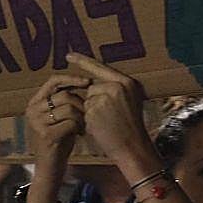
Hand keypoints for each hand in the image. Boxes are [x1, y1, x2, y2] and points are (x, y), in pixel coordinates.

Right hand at [22, 74, 87, 163]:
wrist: (50, 166)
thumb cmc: (59, 140)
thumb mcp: (59, 116)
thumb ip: (65, 100)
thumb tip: (85, 80)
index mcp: (35, 102)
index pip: (53, 80)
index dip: (71, 78)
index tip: (88, 81)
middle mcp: (32, 110)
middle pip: (64, 95)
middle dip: (81, 104)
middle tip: (86, 116)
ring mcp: (37, 122)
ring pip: (69, 108)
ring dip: (82, 117)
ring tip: (83, 127)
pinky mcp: (46, 134)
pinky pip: (71, 122)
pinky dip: (79, 128)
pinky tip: (80, 134)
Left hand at [66, 53, 159, 178]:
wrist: (133, 147)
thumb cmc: (131, 127)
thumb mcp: (131, 100)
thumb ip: (115, 89)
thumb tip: (92, 83)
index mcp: (127, 82)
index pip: (101, 68)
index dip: (83, 61)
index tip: (69, 55)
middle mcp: (116, 87)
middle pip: (91, 88)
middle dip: (94, 101)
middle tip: (109, 116)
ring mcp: (105, 98)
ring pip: (87, 101)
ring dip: (92, 112)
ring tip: (108, 122)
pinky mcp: (95, 110)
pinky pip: (84, 112)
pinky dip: (89, 121)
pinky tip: (102, 128)